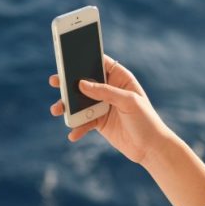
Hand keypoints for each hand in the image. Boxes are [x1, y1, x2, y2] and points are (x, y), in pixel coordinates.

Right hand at [49, 55, 173, 164]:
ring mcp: (102, 106)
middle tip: (54, 81)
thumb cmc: (146, 120)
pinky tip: (73, 134)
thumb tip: (81, 84)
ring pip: (80, 102)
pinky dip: (77, 127)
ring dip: (67, 107)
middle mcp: (109, 90)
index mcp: (120, 78)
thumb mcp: (128, 102)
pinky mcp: (99, 122)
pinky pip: (83, 122)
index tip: (68, 57)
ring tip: (57, 110)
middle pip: (85, 82)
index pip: (100, 63)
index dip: (85, 58)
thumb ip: (105, 92)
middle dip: (68, 82)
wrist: (150, 148)